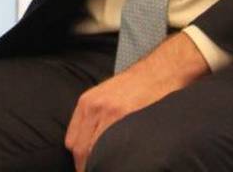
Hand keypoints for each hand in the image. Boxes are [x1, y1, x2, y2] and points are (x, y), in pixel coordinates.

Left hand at [64, 32, 207, 170]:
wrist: (160, 71)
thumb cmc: (136, 85)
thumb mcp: (106, 95)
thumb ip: (94, 116)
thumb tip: (90, 142)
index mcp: (86, 103)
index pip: (72, 141)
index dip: (79, 158)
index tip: (88, 166)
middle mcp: (94, 108)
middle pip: (79, 149)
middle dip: (87, 165)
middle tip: (98, 171)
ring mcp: (109, 113)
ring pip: (93, 151)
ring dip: (100, 163)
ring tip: (110, 167)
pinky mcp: (126, 116)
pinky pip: (113, 146)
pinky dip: (115, 158)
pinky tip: (122, 160)